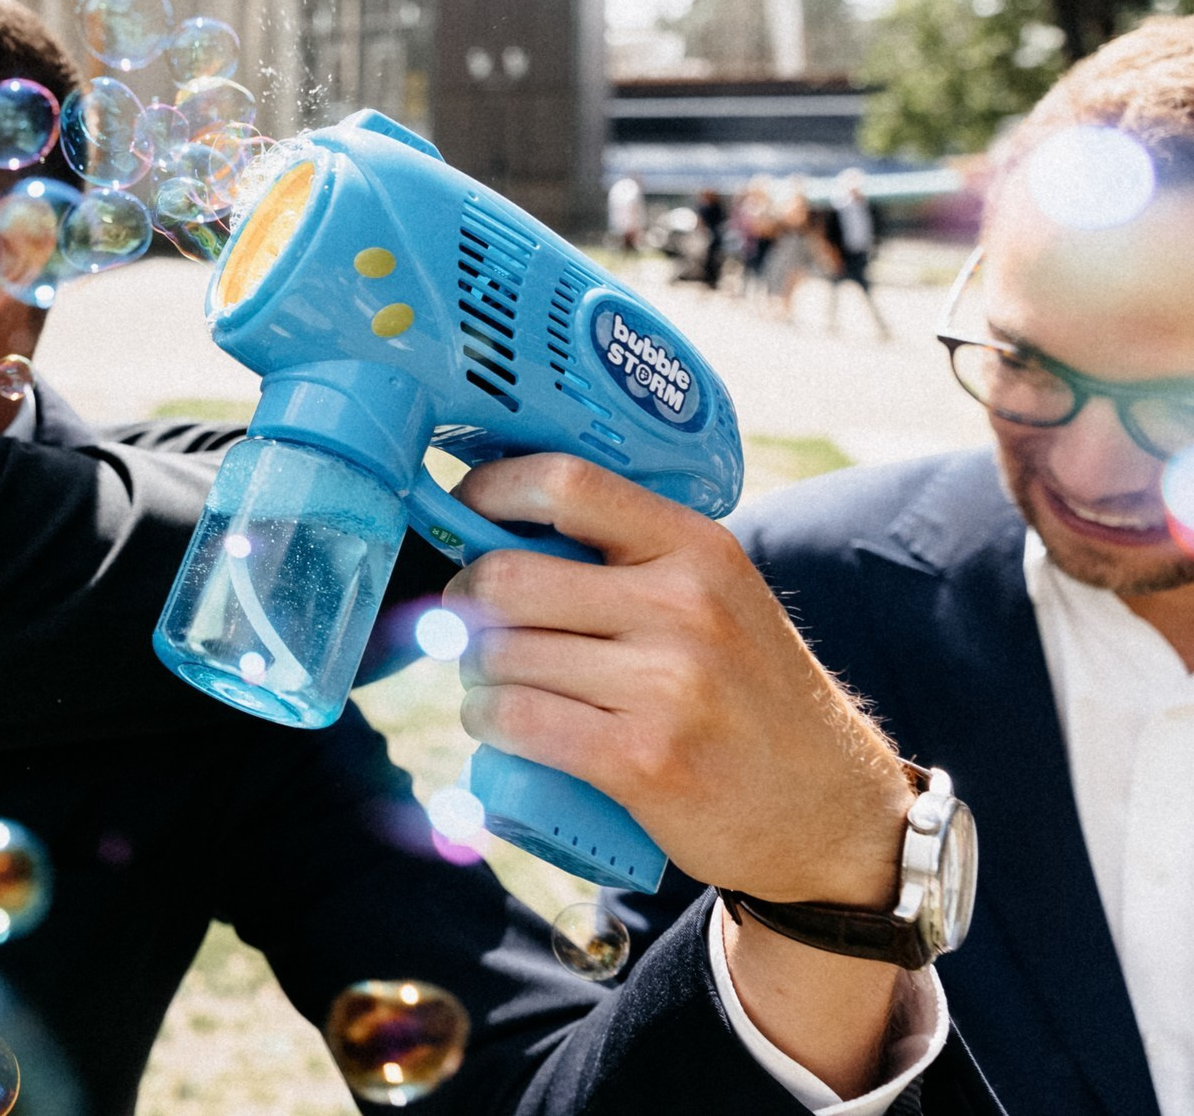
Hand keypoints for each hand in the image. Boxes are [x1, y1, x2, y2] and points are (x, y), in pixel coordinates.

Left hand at [446, 456, 919, 1095]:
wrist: (836, 816)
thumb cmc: (752, 698)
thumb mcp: (721, 598)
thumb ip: (633, 560)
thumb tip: (497, 529)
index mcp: (698, 548)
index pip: (565, 483)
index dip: (490, 491)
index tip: (461, 510)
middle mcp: (684, 606)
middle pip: (506, 578)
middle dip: (465, 603)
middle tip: (473, 626)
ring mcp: (667, 686)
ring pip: (498, 655)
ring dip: (473, 674)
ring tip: (498, 684)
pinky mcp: (644, 761)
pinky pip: (515, 720)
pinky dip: (486, 720)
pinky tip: (499, 723)